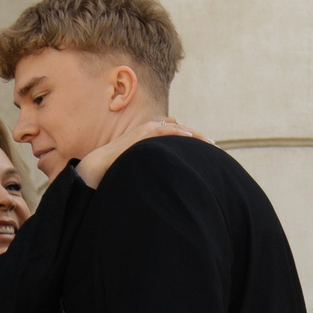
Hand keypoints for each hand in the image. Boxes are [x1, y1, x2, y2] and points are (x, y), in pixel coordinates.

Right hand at [76, 118, 203, 188]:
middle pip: (181, 130)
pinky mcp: (142, 133)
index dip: (193, 141)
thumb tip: (166, 184)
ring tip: (209, 143)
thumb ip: (152, 170)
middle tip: (214, 146)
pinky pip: (165, 130)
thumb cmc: (116, 172)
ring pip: (176, 128)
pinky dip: (179, 133)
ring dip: (194, 135)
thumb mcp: (140, 170)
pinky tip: (190, 138)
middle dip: (198, 137)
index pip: (176, 134)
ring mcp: (146, 130)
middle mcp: (150, 130)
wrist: (97, 168)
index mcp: (150, 138)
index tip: (208, 151)